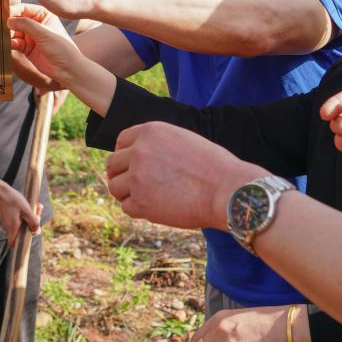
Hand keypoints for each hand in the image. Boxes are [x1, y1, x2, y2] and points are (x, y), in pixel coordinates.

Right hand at [0, 183, 40, 245]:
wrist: (2, 191)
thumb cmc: (14, 201)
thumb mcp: (27, 211)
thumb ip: (33, 222)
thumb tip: (36, 231)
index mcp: (13, 229)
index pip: (14, 244)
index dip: (22, 243)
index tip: (29, 233)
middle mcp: (8, 228)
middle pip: (21, 232)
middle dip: (31, 224)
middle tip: (37, 213)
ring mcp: (6, 223)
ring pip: (21, 224)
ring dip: (29, 217)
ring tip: (35, 206)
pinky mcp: (7, 218)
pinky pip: (17, 220)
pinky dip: (24, 215)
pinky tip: (28, 206)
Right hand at [9, 2, 81, 86]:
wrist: (67, 69)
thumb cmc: (61, 47)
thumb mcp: (44, 33)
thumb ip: (26, 24)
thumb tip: (9, 20)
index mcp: (43, 15)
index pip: (24, 8)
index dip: (13, 10)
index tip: (3, 14)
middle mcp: (36, 23)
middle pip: (16, 19)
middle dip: (8, 23)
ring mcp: (30, 36)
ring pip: (13, 31)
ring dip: (8, 34)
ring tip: (5, 36)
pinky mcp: (26, 48)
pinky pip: (14, 42)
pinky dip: (11, 43)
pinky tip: (11, 45)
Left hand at [105, 122, 259, 230]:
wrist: (229, 190)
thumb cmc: (213, 166)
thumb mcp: (183, 140)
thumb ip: (157, 145)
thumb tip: (136, 157)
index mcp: (150, 131)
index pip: (121, 142)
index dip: (125, 155)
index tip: (132, 166)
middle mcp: (139, 151)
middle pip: (113, 165)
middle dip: (121, 175)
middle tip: (134, 186)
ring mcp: (137, 177)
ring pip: (115, 187)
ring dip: (127, 194)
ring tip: (147, 198)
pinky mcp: (141, 203)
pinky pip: (127, 207)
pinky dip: (139, 210)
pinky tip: (157, 208)